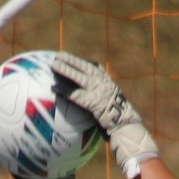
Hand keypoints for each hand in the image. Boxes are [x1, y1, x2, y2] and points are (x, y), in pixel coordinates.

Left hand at [49, 52, 159, 178]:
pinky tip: (54, 88)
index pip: (94, 67)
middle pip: (84, 67)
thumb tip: (96, 95)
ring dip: (65, 70)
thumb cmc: (118, 115)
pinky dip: (64, 91)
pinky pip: (74, 94)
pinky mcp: (90, 101)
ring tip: (54, 65)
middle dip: (71, 60)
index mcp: (107, 81)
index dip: (82, 62)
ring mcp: (96, 91)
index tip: (73, 58)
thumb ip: (104, 93)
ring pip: (78, 77)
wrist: (124, 123)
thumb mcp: (113, 99)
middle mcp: (102, 82)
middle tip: (58, 55)